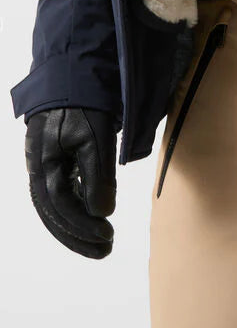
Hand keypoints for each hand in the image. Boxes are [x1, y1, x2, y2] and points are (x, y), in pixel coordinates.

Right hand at [25, 108, 117, 258]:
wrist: (73, 76)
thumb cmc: (85, 106)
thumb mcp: (96, 139)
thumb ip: (98, 177)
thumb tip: (102, 214)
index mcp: (45, 164)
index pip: (60, 206)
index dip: (82, 225)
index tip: (108, 235)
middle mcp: (39, 169)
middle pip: (53, 213)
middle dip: (77, 236)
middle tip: (105, 251)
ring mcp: (44, 165)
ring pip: (55, 207)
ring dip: (76, 228)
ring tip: (101, 244)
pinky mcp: (54, 161)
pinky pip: (60, 194)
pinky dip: (75, 210)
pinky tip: (92, 218)